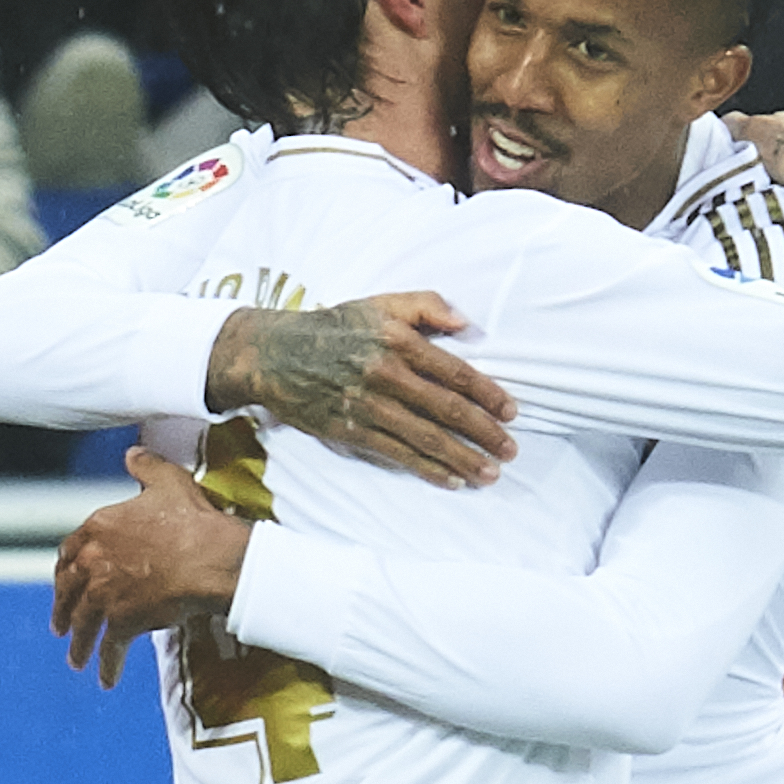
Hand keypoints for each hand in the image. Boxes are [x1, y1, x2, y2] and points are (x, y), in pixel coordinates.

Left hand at [53, 447, 256, 684]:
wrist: (210, 557)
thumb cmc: (192, 519)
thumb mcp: (167, 481)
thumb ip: (145, 467)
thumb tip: (133, 453)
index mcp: (98, 527)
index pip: (69, 551)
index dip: (64, 569)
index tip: (62, 580)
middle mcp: (94, 562)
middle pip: (69, 590)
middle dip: (63, 610)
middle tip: (59, 626)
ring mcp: (106, 594)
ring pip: (83, 623)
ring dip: (78, 644)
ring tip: (75, 661)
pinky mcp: (124, 621)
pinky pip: (111, 648)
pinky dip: (107, 666)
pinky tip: (107, 680)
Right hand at [200, 293, 514, 487]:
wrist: (273, 354)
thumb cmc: (334, 328)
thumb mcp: (381, 303)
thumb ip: (428, 306)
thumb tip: (470, 326)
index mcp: (398, 340)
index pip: (455, 372)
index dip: (488, 394)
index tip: (511, 412)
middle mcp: (385, 374)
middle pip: (446, 409)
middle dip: (483, 433)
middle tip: (509, 450)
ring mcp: (367, 406)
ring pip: (425, 437)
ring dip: (462, 459)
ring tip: (489, 473)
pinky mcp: (350, 431)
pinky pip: (397, 454)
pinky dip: (426, 468)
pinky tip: (451, 480)